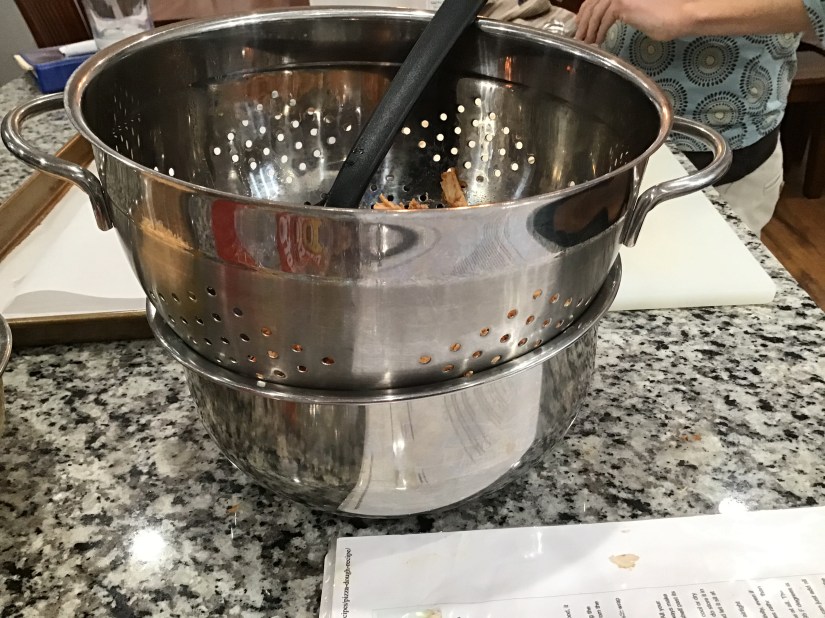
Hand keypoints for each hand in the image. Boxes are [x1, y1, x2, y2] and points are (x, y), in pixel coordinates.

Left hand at [575, 0, 690, 43]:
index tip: (581, 24)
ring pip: (595, 12)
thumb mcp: (639, 10)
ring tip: (586, 42)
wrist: (681, 15)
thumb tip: (610, 18)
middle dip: (583, 21)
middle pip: (592, 3)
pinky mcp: (622, 4)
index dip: (586, 11)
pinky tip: (597, 41)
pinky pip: (604, 20)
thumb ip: (623, 10)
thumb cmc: (665, 16)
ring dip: (588, 30)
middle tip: (579, 36)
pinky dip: (598, 32)